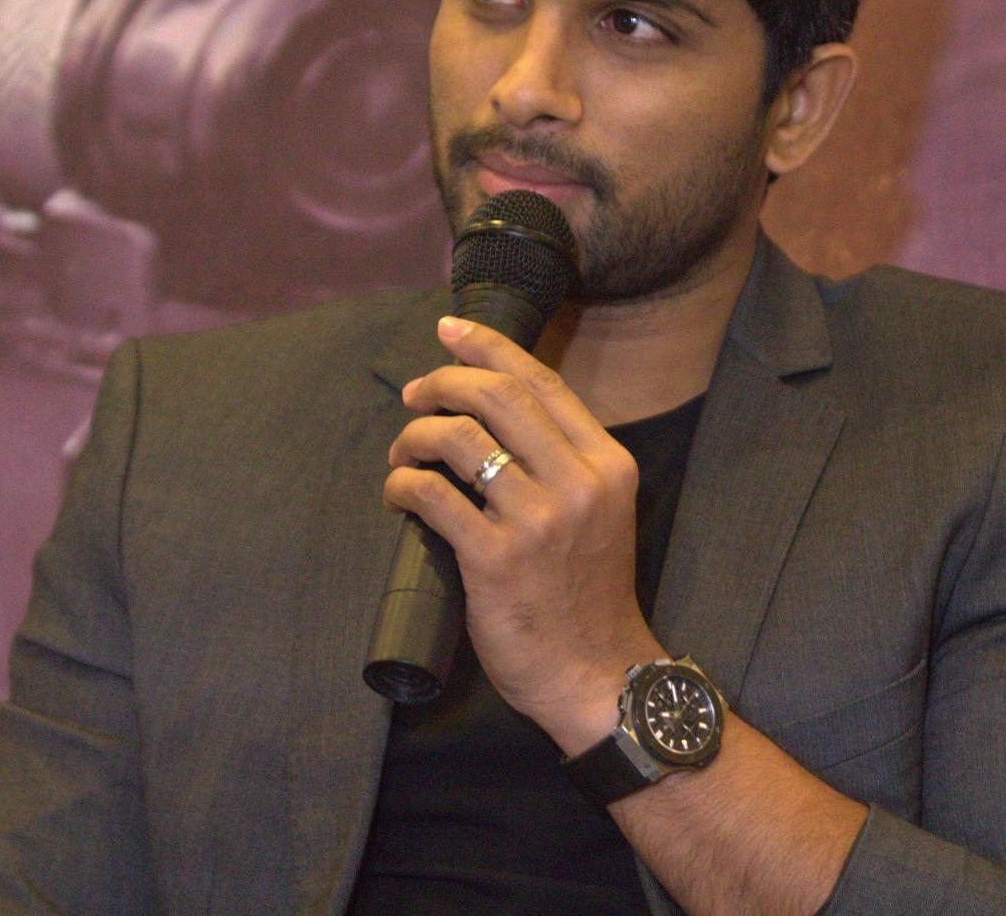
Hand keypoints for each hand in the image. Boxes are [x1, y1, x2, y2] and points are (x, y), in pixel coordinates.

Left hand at [382, 316, 666, 752]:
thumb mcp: (599, 512)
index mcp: (607, 462)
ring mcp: (538, 520)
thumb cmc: (586, 595)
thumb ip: (563, 462)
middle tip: (416, 392)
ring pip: (459, 438)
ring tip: (403, 452)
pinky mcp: (496, 558)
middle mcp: (578, 482)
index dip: (490, 346)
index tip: (451, 330)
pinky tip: (398, 495)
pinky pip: (432, 495)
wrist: (596, 675)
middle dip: (444, 381)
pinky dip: (403, 484)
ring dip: (416, 434)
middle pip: (497, 397)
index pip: (542, 381)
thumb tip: (495, 412)